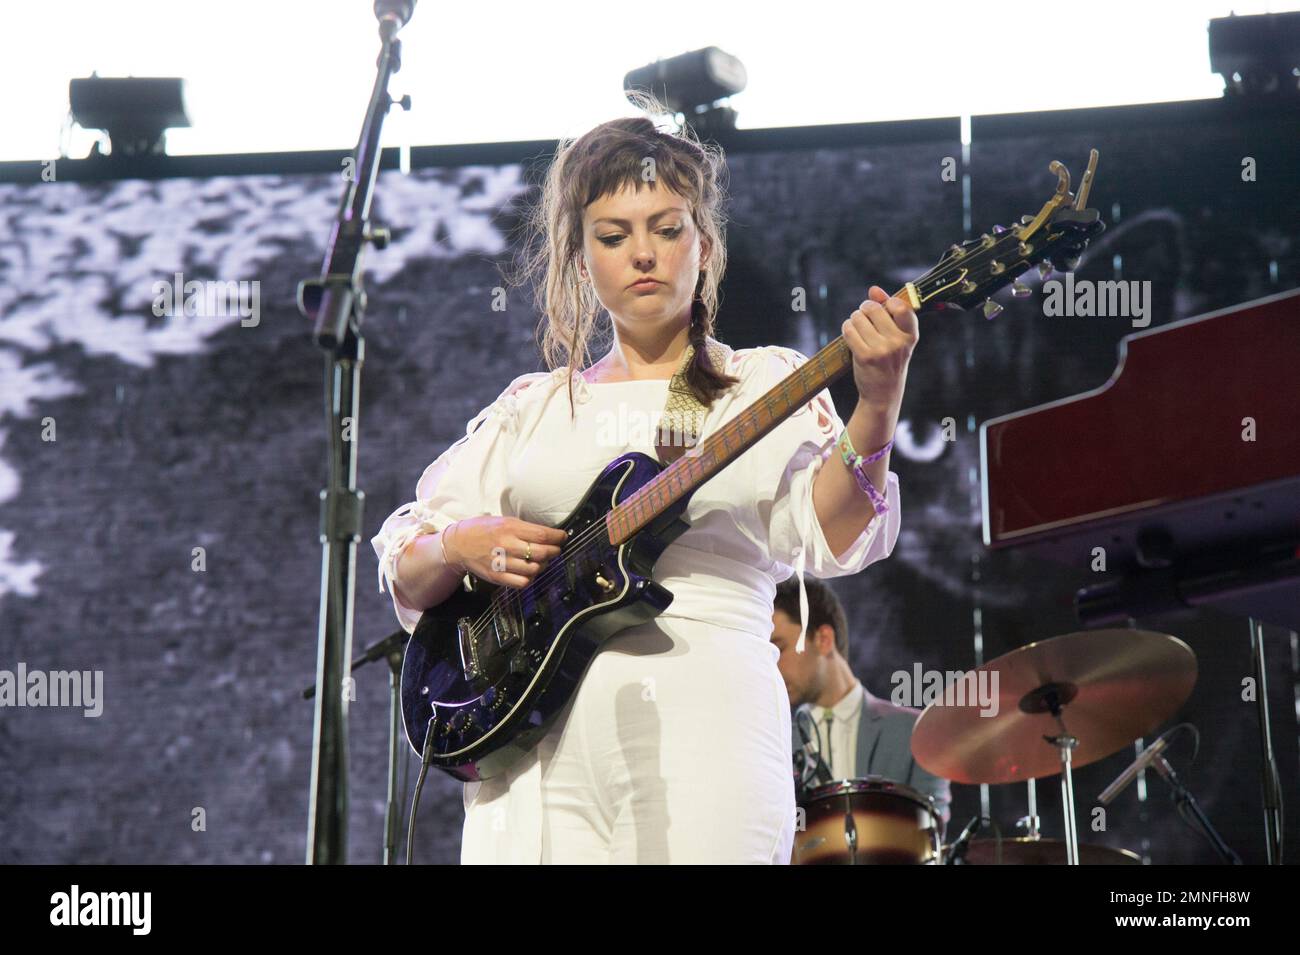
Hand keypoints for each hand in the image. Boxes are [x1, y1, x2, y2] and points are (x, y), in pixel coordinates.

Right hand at [446, 516, 566, 588]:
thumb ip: (525, 528)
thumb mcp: (504, 521)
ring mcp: (501, 562)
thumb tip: (549, 535)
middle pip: (541, 553)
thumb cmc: (484, 530)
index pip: (542, 535)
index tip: (563, 537)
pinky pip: (522, 582)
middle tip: (555, 550)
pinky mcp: (496, 576)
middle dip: (554, 552)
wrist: (458, 544)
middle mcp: (506, 545)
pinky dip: (530, 578)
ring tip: (541, 561)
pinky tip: (529, 572)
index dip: (558, 538)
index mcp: (509, 528)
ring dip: (543, 565)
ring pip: (534, 569)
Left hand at [842, 286, 918, 410]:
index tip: (884, 308)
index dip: (888, 302)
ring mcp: (881, 350)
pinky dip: (847, 329)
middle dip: (865, 309)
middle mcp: (898, 342)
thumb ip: (889, 311)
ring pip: (858, 318)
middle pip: (873, 309)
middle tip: (864, 317)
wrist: (883, 394)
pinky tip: (851, 335)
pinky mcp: (865, 357)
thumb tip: (874, 289)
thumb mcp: (897, 338)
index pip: (901, 307)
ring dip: (854, 320)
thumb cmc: (890, 361)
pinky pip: (849, 330)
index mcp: (910, 336)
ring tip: (858, 328)